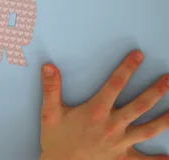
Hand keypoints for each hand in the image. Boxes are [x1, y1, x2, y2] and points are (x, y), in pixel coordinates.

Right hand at [40, 50, 168, 159]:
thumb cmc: (56, 141)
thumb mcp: (49, 112)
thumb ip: (51, 88)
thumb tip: (49, 67)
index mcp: (96, 111)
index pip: (115, 84)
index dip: (127, 68)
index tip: (138, 56)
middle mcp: (112, 125)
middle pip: (140, 105)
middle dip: (156, 90)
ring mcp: (120, 143)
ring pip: (148, 129)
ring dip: (165, 119)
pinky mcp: (122, 158)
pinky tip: (168, 158)